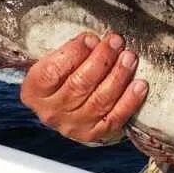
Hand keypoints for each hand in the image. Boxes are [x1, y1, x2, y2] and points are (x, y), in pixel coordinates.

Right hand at [19, 32, 147, 144]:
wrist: (64, 107)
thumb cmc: (61, 77)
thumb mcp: (53, 61)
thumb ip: (69, 51)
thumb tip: (95, 41)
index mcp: (34, 91)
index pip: (52, 72)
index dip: (73, 53)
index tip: (90, 38)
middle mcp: (51, 112)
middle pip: (78, 85)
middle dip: (101, 60)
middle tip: (115, 42)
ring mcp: (72, 126)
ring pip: (99, 101)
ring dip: (118, 76)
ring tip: (129, 58)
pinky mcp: (93, 134)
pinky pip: (114, 118)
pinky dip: (129, 101)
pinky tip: (139, 85)